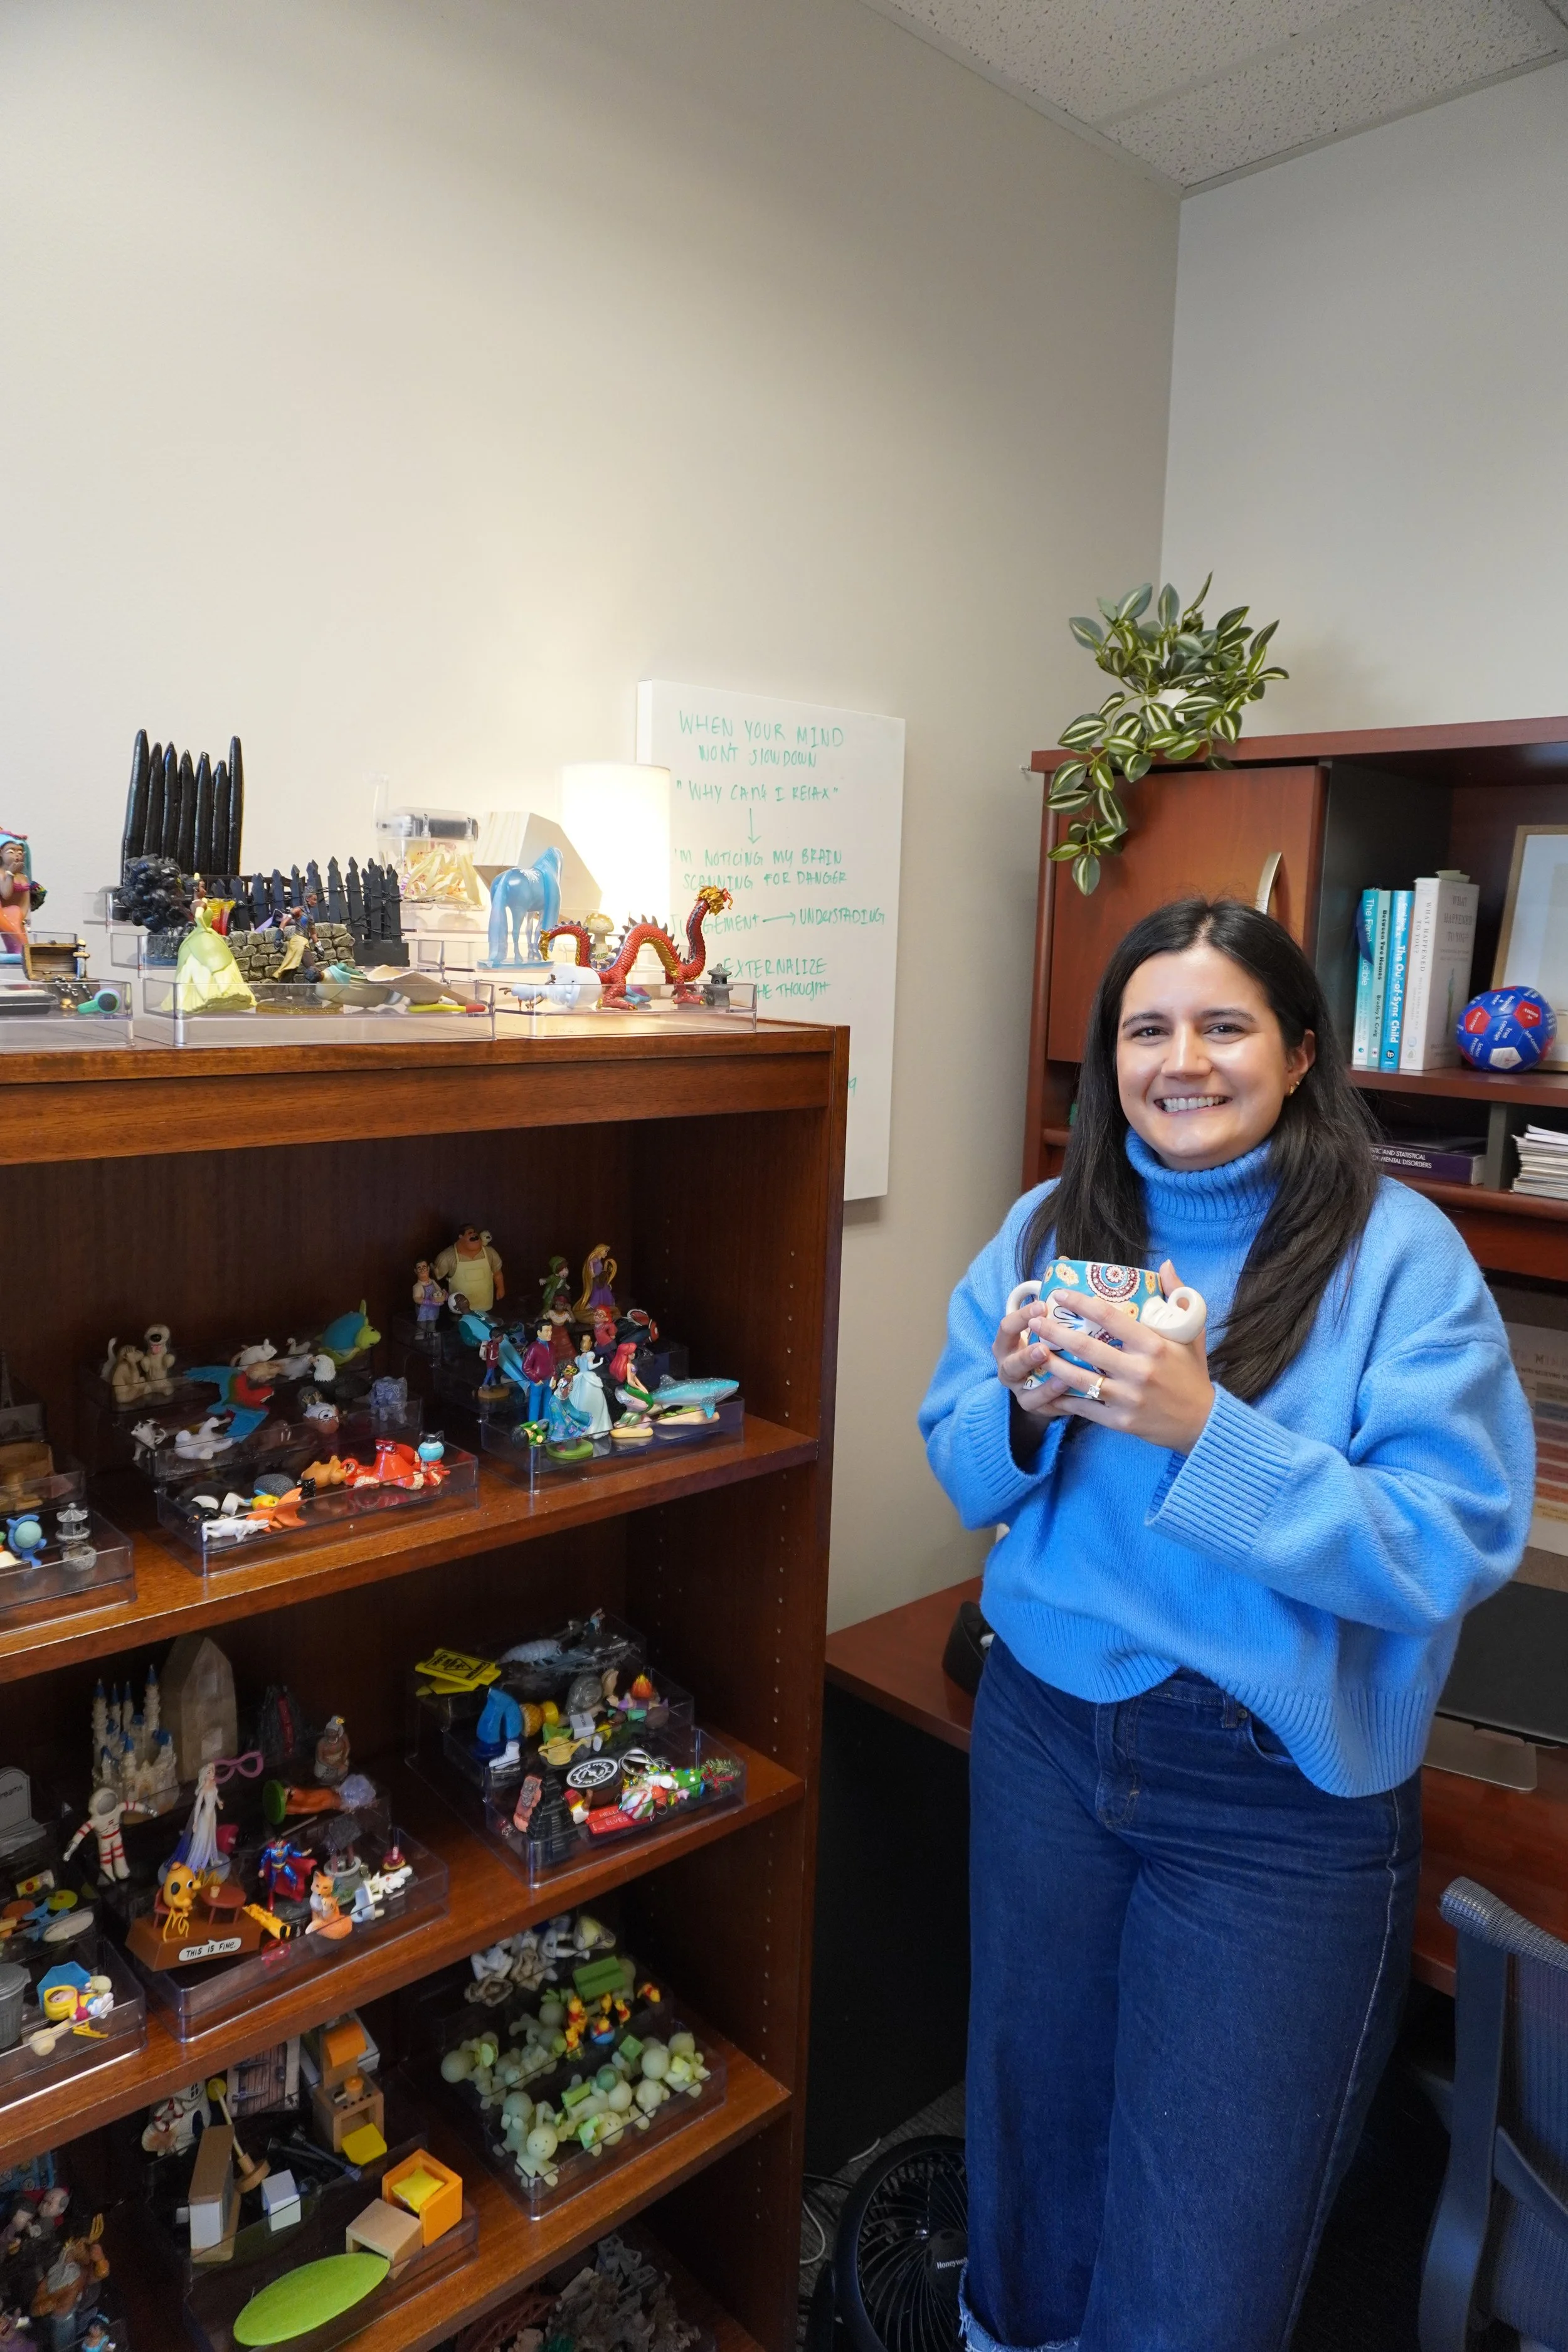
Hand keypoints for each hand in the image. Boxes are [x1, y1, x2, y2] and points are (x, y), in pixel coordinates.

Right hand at [993, 1295, 1074, 1423]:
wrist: (1045, 1386)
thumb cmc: (1048, 1349)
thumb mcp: (1044, 1332)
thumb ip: (1052, 1314)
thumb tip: (1076, 1283)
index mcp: (1007, 1343)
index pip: (1007, 1327)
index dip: (1023, 1316)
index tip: (1043, 1306)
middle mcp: (1008, 1366)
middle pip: (1010, 1361)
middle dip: (1026, 1355)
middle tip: (1043, 1347)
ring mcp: (1018, 1388)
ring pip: (1024, 1387)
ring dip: (1041, 1381)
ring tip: (1059, 1374)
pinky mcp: (1032, 1406)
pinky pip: (1040, 1403)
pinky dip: (1052, 1394)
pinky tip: (1067, 1386)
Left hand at [1033, 1259, 1215, 1453]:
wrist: (1203, 1422)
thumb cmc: (1192, 1373)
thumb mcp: (1191, 1333)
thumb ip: (1178, 1296)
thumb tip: (1166, 1264)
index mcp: (1154, 1346)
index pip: (1111, 1318)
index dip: (1082, 1303)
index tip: (1061, 1295)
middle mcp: (1139, 1371)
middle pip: (1087, 1348)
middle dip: (1055, 1333)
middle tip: (1034, 1321)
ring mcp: (1128, 1398)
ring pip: (1080, 1379)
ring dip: (1053, 1364)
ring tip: (1033, 1351)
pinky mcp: (1121, 1421)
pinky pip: (1085, 1408)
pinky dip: (1063, 1398)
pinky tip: (1047, 1387)